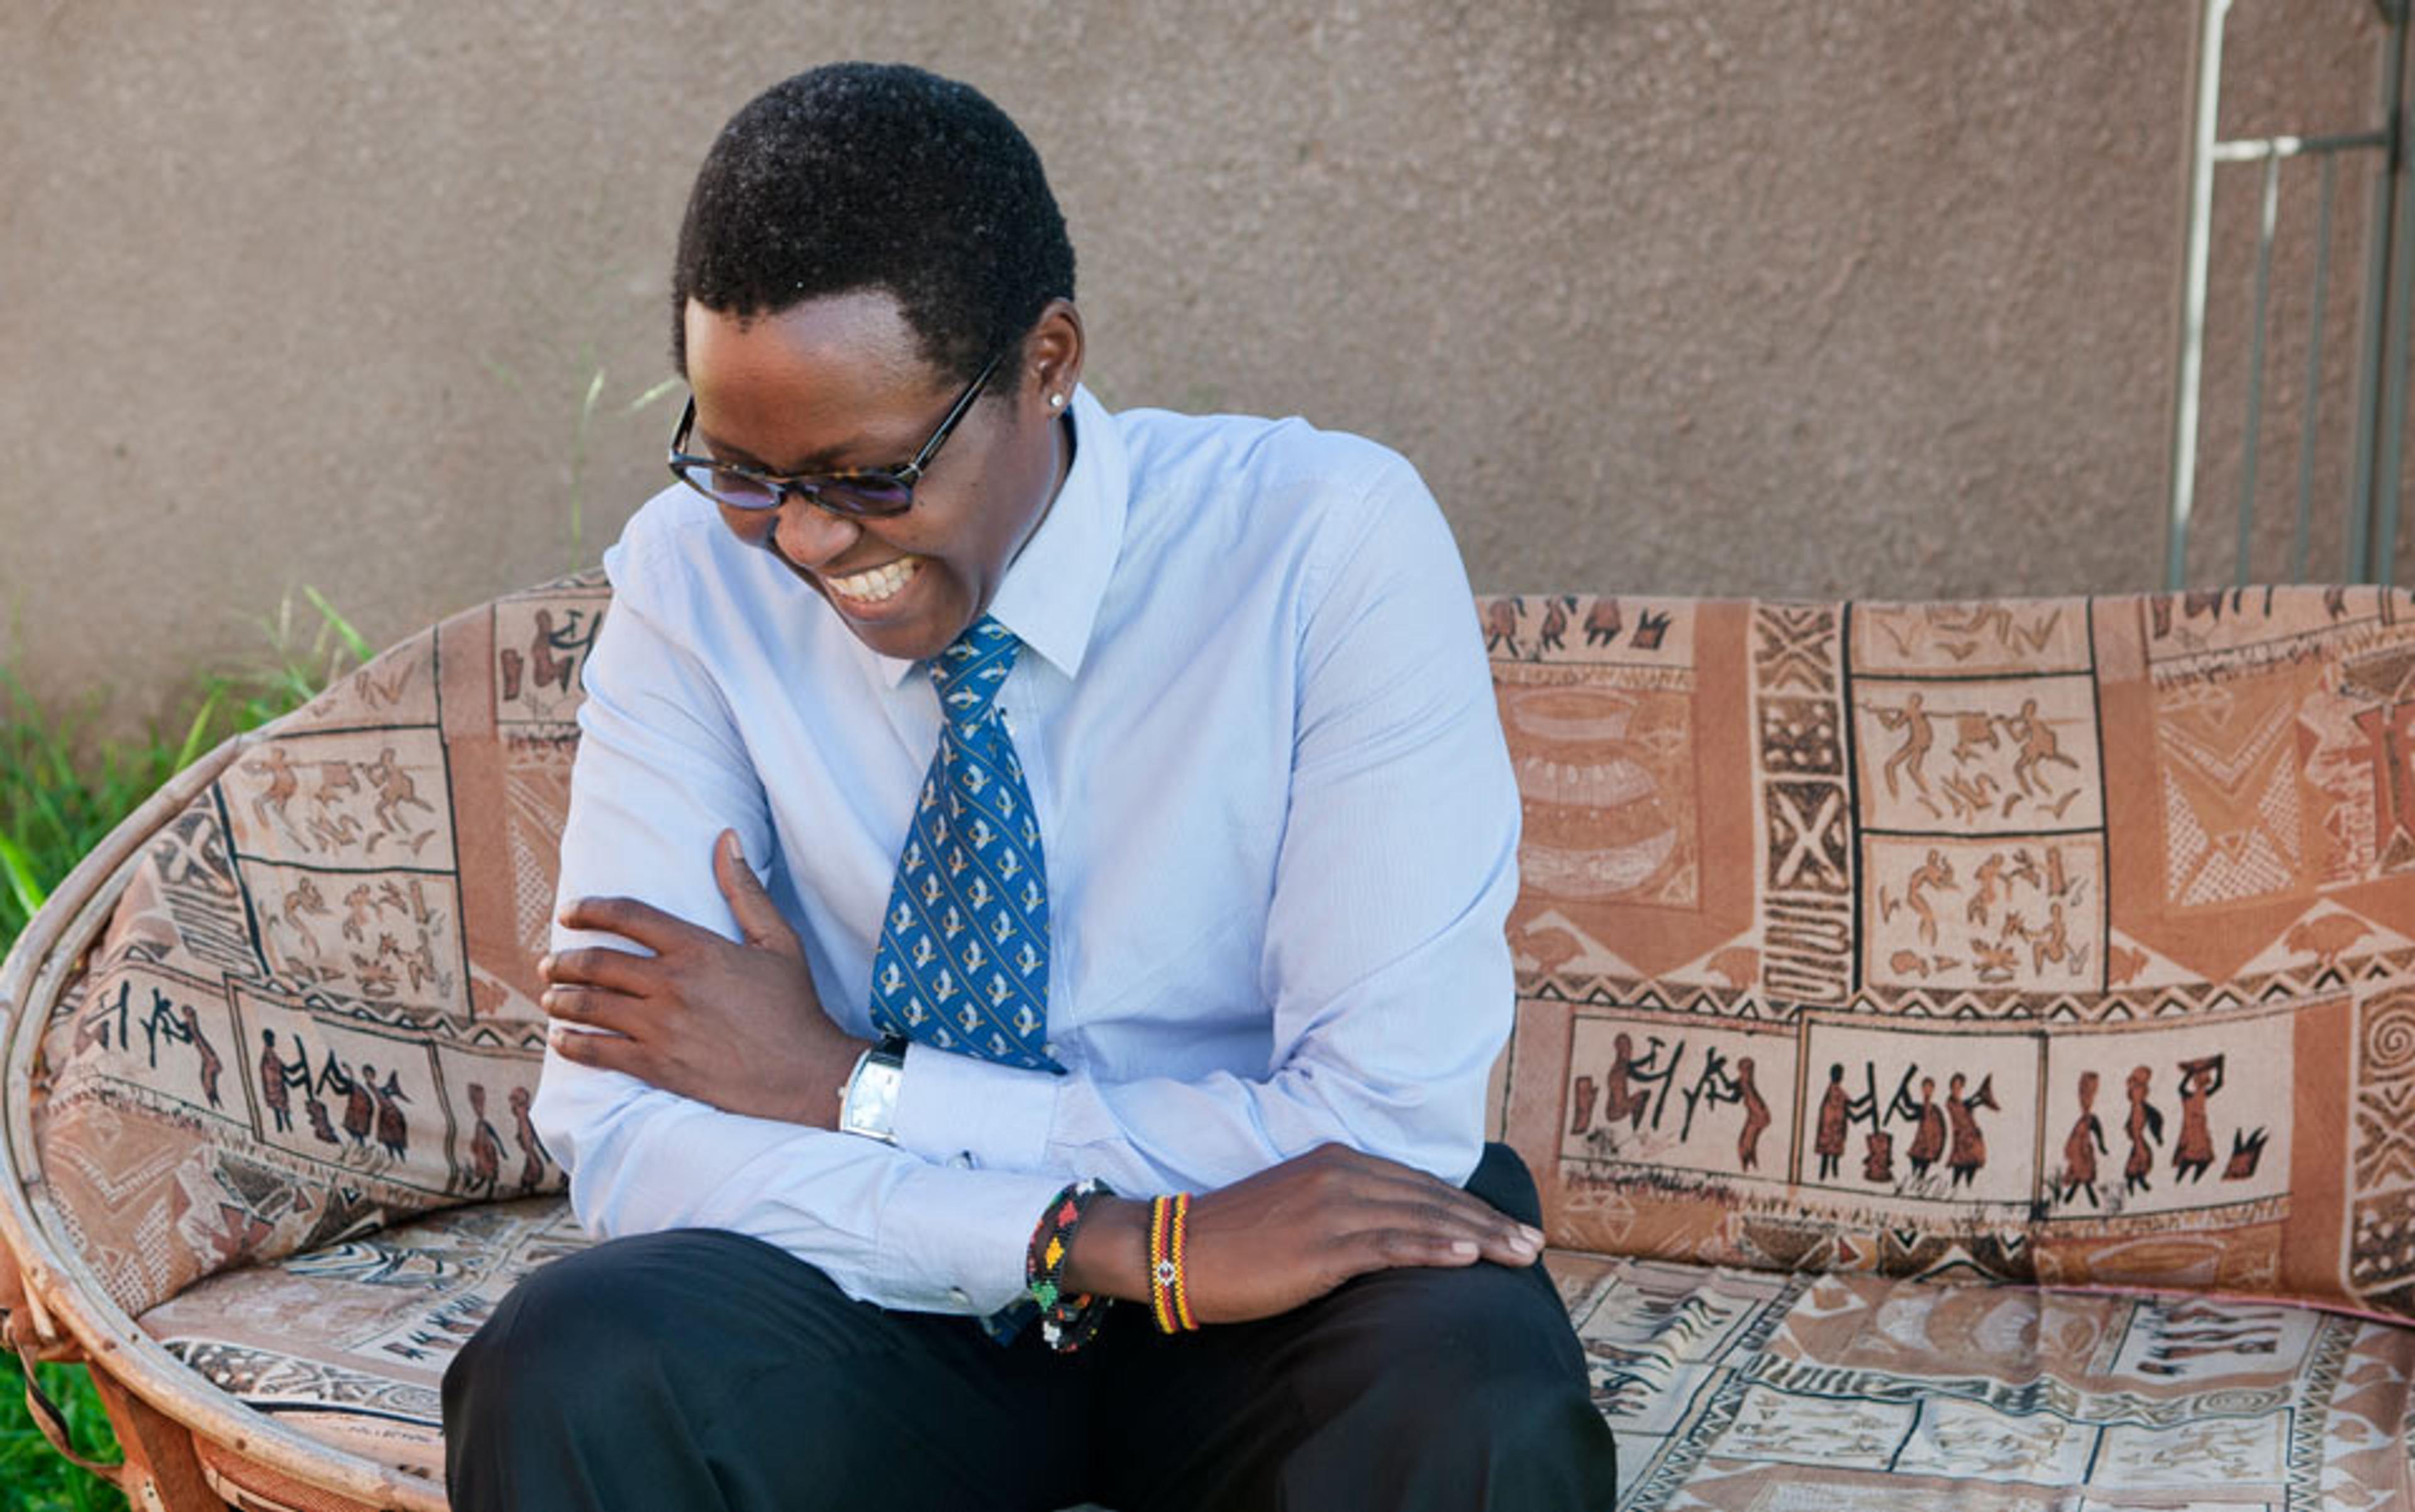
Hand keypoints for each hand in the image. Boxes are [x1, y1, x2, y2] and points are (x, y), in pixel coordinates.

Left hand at [540, 830, 865, 1125]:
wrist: (807, 1074)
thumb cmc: (794, 1005)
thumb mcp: (779, 940)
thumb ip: (745, 889)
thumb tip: (727, 838)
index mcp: (698, 949)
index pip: (628, 916)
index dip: (591, 909)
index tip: (569, 913)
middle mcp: (673, 984)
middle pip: (598, 962)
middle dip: (565, 960)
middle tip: (552, 963)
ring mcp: (662, 1028)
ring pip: (590, 1006)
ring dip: (562, 999)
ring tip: (551, 998)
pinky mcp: (658, 1067)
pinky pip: (599, 1052)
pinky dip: (572, 1044)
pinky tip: (562, 1039)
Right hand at [1063, 1143, 1543, 1322]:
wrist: (1177, 1248)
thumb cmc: (1237, 1240)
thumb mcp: (1299, 1210)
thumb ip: (1346, 1211)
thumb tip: (1391, 1233)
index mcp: (1337, 1162)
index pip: (1421, 1183)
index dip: (1470, 1204)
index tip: (1509, 1226)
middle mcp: (1341, 1175)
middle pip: (1433, 1196)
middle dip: (1488, 1220)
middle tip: (1535, 1244)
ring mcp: (1332, 1207)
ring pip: (1422, 1217)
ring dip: (1478, 1236)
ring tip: (1520, 1254)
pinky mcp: (1321, 1244)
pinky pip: (1389, 1244)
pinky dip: (1433, 1247)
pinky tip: (1468, 1256)